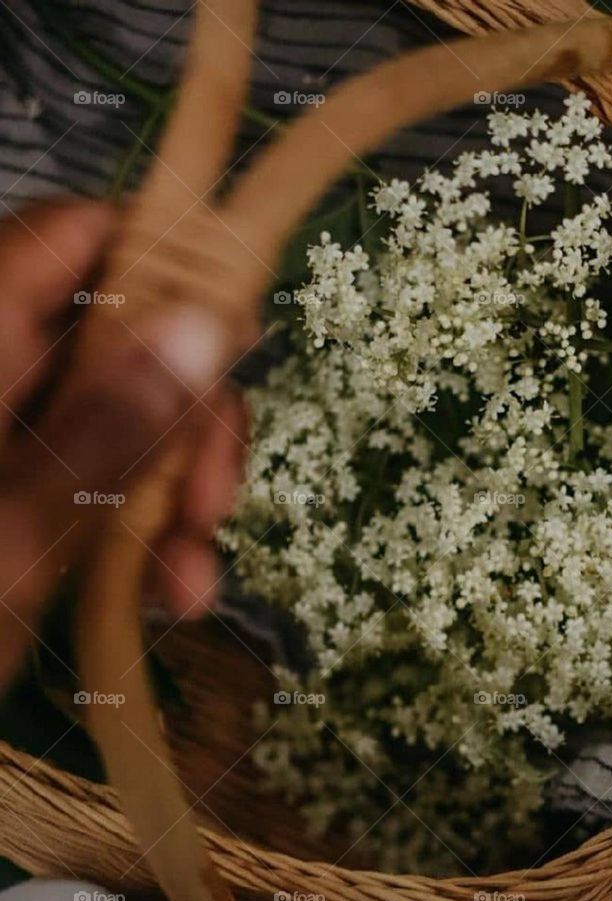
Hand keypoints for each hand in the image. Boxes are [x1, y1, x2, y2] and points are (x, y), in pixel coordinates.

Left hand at [0, 199, 247, 687]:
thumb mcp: (19, 530)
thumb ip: (113, 423)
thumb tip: (209, 323)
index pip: (79, 238)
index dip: (168, 271)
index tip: (233, 346)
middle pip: (123, 339)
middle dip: (188, 423)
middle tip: (217, 505)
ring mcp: (14, 435)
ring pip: (125, 419)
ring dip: (176, 496)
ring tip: (193, 584)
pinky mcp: (25, 491)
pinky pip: (102, 480)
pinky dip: (142, 528)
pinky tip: (170, 593)